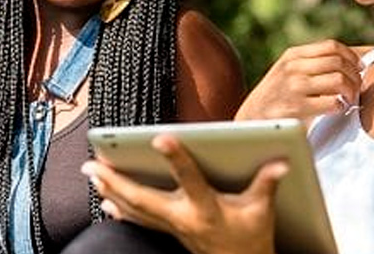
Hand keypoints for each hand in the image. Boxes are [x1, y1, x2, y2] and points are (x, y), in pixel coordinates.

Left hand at [83, 134, 285, 253]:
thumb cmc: (251, 236)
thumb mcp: (262, 209)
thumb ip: (267, 183)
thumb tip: (281, 162)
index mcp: (207, 209)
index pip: (190, 179)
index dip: (177, 158)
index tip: (160, 137)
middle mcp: (184, 218)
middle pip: (144, 199)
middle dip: (117, 182)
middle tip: (93, 165)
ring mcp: (172, 227)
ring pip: (135, 209)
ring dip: (111, 191)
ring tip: (92, 174)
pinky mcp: (168, 231)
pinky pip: (138, 220)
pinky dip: (120, 209)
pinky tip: (105, 199)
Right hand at [236, 39, 361, 121]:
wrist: (252, 118)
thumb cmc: (277, 96)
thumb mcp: (287, 71)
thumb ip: (311, 63)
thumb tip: (352, 58)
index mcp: (292, 55)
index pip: (331, 46)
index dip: (350, 56)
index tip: (357, 68)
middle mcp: (293, 68)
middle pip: (338, 62)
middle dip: (354, 75)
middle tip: (355, 87)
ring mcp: (294, 87)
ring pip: (339, 80)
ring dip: (351, 91)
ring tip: (348, 99)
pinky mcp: (298, 108)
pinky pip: (334, 102)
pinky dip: (341, 106)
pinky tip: (337, 109)